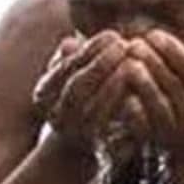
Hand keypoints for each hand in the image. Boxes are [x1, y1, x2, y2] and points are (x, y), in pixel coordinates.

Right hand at [33, 31, 144, 152]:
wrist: (80, 149)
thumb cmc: (81, 100)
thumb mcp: (72, 77)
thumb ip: (74, 60)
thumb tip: (71, 40)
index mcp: (44, 94)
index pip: (66, 67)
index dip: (90, 50)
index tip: (113, 34)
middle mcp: (56, 116)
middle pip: (76, 87)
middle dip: (101, 64)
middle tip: (124, 45)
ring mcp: (75, 134)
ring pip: (92, 109)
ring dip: (113, 85)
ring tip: (133, 63)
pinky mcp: (97, 148)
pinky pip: (111, 129)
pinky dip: (123, 110)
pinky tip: (139, 91)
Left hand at [124, 30, 183, 157]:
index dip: (174, 51)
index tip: (153, 34)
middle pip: (176, 86)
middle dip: (154, 62)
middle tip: (134, 44)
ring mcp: (178, 131)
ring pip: (160, 106)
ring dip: (144, 84)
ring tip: (128, 63)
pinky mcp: (158, 142)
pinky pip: (144, 127)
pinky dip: (134, 111)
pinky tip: (124, 94)